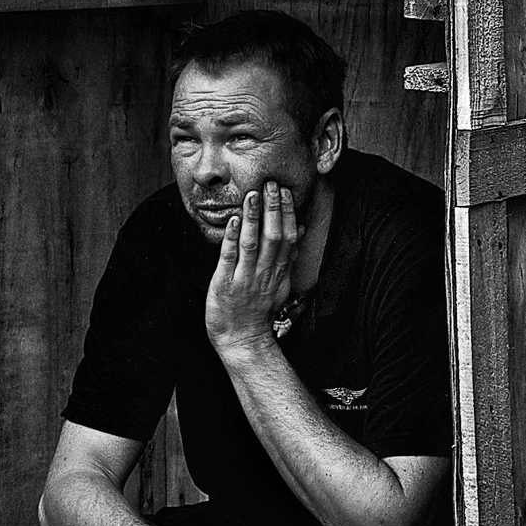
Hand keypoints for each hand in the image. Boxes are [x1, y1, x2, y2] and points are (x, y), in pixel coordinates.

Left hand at [204, 181, 300, 363]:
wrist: (242, 340)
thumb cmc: (258, 311)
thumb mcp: (280, 283)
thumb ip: (288, 257)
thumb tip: (299, 230)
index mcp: (278, 271)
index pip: (288, 238)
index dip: (287, 213)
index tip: (285, 191)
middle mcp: (264, 273)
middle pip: (274, 237)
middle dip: (273, 209)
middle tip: (271, 184)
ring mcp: (245, 278)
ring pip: (253, 244)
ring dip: (253, 218)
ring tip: (252, 195)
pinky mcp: (225, 284)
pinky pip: (230, 258)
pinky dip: (232, 238)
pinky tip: (233, 220)